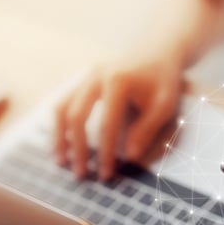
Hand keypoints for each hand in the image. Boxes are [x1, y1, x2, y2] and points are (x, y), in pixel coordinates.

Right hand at [54, 55, 183, 179]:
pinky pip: (63, 103)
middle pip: (76, 116)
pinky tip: (62, 144)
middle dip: (77, 148)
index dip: (104, 153)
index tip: (106, 174)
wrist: (157, 50)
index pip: (106, 125)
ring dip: (60, 137)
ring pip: (62, 108)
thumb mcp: (164, 104)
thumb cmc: (162, 80)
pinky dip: (60, 126)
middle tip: (81, 174)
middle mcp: (95, 75)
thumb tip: (128, 157)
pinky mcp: (82, 80)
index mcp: (117, 81)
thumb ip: (146, 129)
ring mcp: (85, 76)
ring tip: (62, 162)